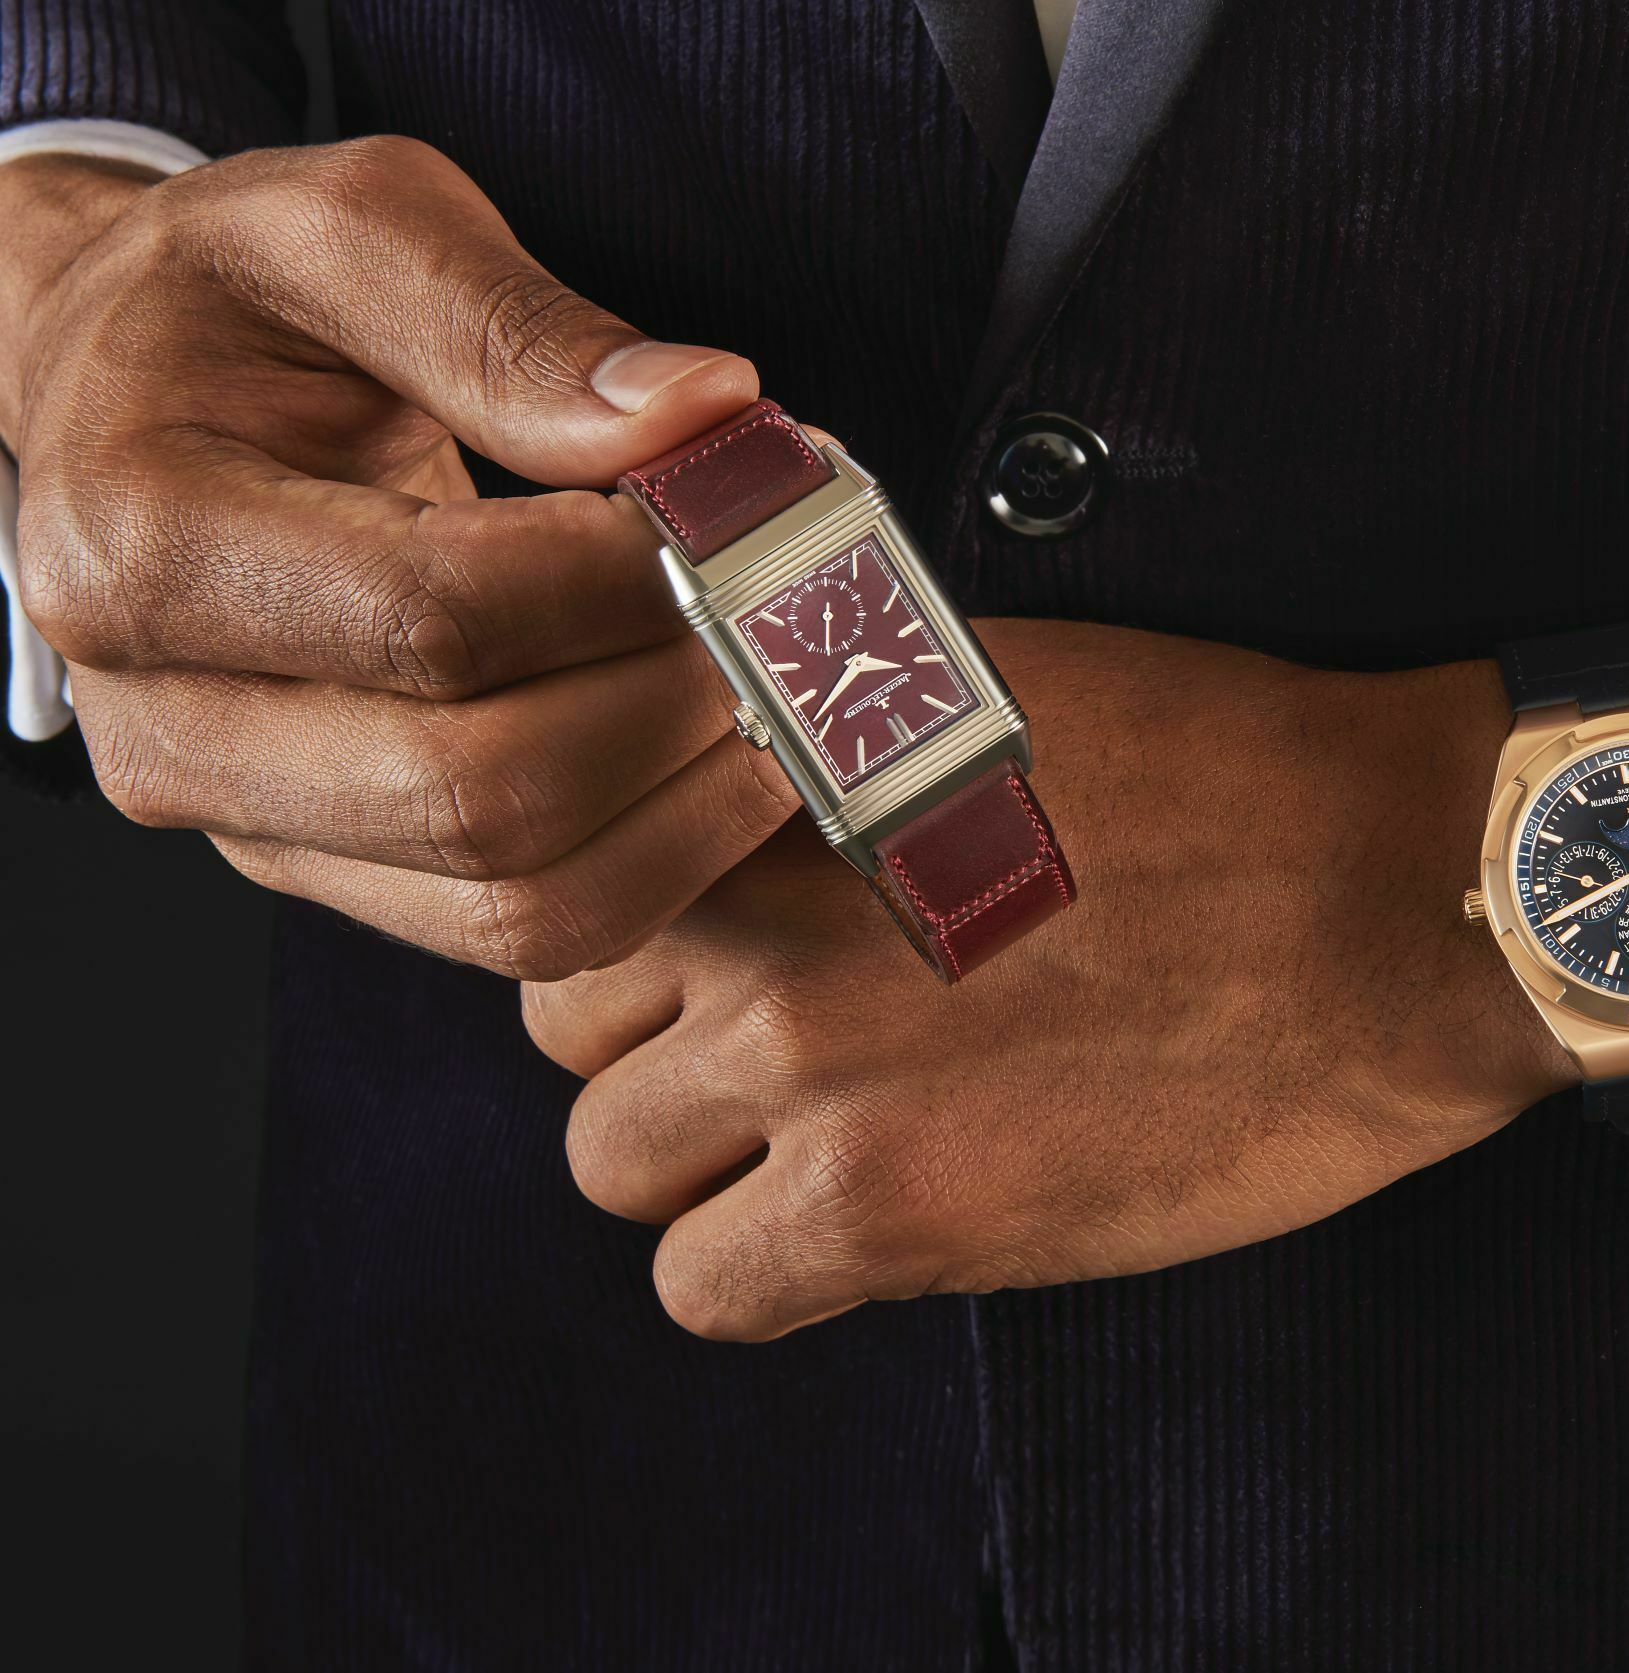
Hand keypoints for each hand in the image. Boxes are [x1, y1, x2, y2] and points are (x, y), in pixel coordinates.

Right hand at [0, 140, 796, 979]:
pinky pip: (532, 929)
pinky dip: (669, 860)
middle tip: (785, 612)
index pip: (437, 614)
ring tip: (779, 688)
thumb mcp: (351, 228)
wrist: (133, 397)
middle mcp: (171, 716)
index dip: (624, 579)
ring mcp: (252, 820)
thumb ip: (516, 322)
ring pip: (525, 902)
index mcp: (145, 536)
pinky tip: (728, 755)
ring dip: (697, 807)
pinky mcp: (333, 869)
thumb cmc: (236, 306)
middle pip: (485, 790)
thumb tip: (706, 413)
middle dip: (679, 703)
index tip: (731, 511)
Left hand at [521, 613, 1628, 1340]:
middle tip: (801, 1055)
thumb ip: (827, 744)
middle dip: (670, 1047)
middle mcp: (755, 916)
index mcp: (773, 776)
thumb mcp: (1002, 690)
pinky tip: (875, 1223)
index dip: (660, 927)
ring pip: (618, 1167)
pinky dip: (766, 1266)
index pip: (589, 877)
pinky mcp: (891, 1208)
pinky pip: (710, 1288)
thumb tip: (739, 798)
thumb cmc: (1237, 781)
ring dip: (709, 1164)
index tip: (741, 952)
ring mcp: (809, 1067)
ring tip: (844, 1145)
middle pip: (577, 1034)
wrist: (1401, 901)